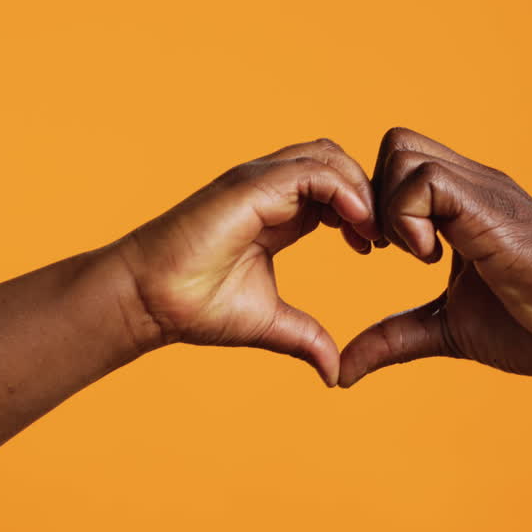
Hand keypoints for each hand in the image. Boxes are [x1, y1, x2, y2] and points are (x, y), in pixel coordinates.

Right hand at [117, 139, 380, 385]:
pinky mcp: (250, 186)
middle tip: (383, 238)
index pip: (334, 188)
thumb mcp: (270, 323)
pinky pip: (312, 172)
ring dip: (360, 189)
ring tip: (372, 233)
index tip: (377, 247)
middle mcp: (269, 190)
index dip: (362, 210)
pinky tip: (356, 228)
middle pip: (336, 162)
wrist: (148, 302)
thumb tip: (334, 374)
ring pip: (328, 157)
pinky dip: (344, 191)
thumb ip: (306, 338)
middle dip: (368, 192)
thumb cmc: (195, 307)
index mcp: (278, 213)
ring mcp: (258, 182)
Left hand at [339, 128, 531, 386]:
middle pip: (396, 142)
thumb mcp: (447, 330)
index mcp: (462, 205)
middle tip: (385, 249)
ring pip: (403, 150)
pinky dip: (410, 217)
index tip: (374, 252)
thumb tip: (342, 371)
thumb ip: (394, 338)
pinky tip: (431, 258)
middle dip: (373, 195)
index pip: (399, 163)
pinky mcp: (491, 209)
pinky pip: (427, 180)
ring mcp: (484, 191)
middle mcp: (473, 185)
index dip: (372, 202)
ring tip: (416, 256)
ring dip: (390, 206)